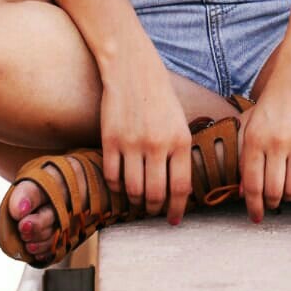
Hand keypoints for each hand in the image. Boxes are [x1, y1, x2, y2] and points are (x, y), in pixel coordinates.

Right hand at [99, 42, 193, 225]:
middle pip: (155, 194)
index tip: (172, 220)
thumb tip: (180, 190)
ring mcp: (132, 143)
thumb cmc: (159, 98)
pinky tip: (119, 184)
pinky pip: (112, 176)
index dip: (176, 209)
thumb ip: (180, 153)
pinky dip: (115, 187)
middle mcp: (158, 144)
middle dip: (154, 209)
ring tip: (137, 199)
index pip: (180, 188)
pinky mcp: (110, 139)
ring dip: (135, 200)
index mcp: (180, 140)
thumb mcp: (180, 122)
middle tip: (152, 210)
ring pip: (133, 190)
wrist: (132, 69)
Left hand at [237, 52, 290, 222]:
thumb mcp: (254, 120)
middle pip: (273, 191)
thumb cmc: (277, 96)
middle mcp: (275, 143)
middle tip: (273, 204)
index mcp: (254, 137)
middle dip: (271, 203)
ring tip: (289, 190)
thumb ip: (246, 152)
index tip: (255, 217)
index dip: (253, 206)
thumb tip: (242, 189)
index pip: (251, 184)